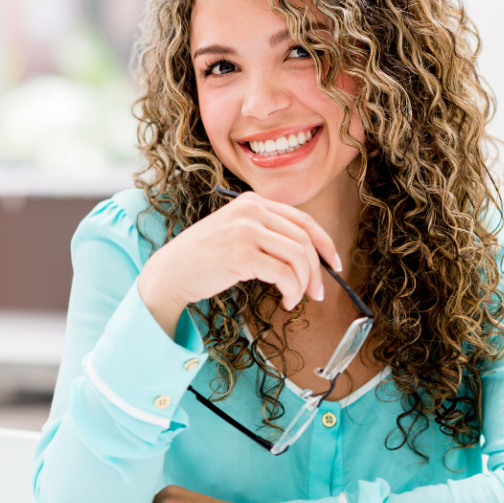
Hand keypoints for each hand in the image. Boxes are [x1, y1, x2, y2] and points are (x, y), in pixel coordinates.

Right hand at [137, 191, 341, 337]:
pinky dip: (292, 290)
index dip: (324, 242)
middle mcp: (251, 210)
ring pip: (298, 256)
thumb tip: (309, 255)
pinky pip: (284, 274)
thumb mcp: (236, 232)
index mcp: (252, 202)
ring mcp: (246, 230)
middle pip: (304, 239)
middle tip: (318, 291)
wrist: (170, 272)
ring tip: (296, 298)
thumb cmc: (204, 258)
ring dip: (304, 283)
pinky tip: (286, 300)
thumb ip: (265, 232)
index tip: (334, 263)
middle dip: (318, 269)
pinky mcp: (242, 254)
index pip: (302, 219)